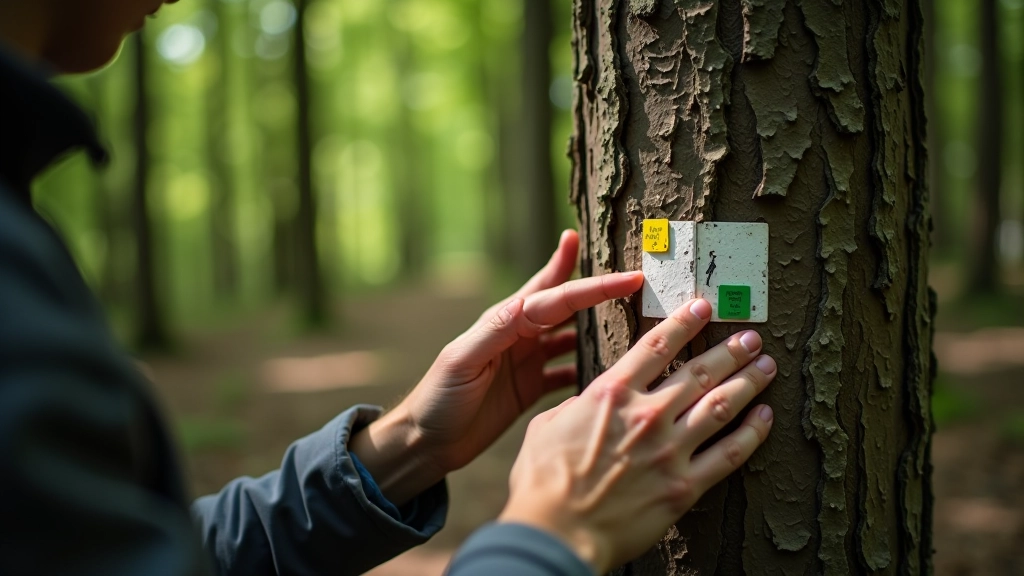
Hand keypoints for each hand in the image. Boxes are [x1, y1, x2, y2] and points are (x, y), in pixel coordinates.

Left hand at [350, 230, 644, 504]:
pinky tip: (614, 370)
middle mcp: (520, 336)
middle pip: (568, 306)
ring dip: (600, 326)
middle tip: (637, 277)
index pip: (557, 297)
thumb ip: (495, 331)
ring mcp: (528, 362)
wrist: (426, 443)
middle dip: (599, 290)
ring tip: (636, 318)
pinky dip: (591, 368)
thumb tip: (526, 302)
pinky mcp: (532, 389)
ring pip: (573, 336)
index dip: (593, 285)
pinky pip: (569, 372)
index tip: (629, 276)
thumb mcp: (462, 360)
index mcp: (505, 322)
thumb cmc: (437, 398)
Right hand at [498, 299, 775, 572]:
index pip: (657, 347)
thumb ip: (576, 406)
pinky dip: (752, 434)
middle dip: (730, 351)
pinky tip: (765, 418)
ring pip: (721, 406)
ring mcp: (670, 451)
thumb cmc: (543, 481)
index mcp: (612, 394)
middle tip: (751, 337)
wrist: (556, 531)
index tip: (703, 306)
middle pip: (699, 372)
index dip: (684, 322)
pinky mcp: (684, 486)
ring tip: (766, 366)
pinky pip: (729, 455)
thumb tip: (587, 401)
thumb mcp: (547, 426)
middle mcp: (647, 415)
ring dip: (748, 382)